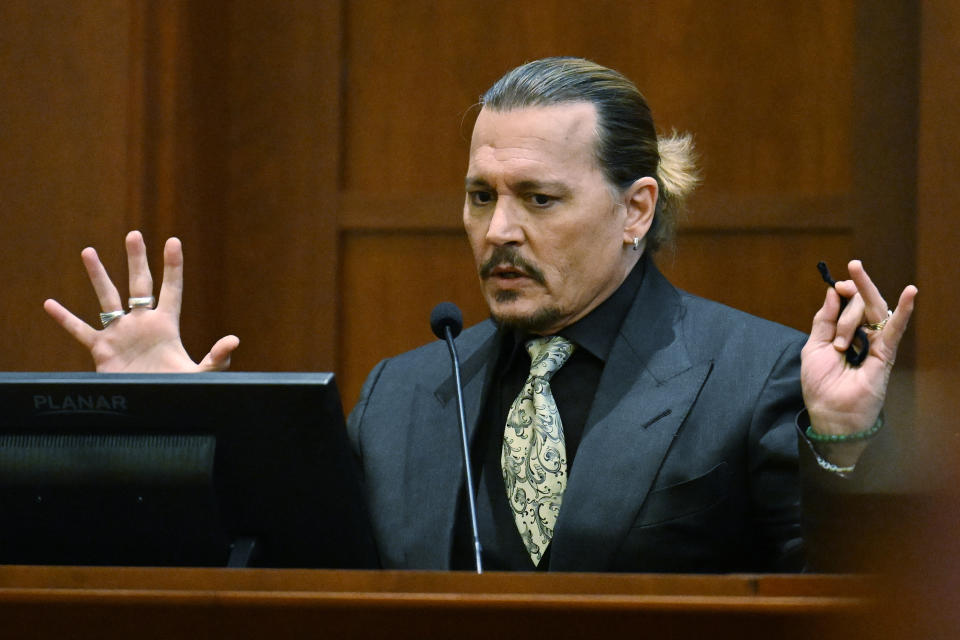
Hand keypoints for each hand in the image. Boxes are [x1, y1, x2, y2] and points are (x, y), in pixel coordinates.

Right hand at [43, 230, 238, 371]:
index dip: (173, 266)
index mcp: (166, 325)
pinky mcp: (102, 349)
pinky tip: (50, 304)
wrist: (152, 407)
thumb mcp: (201, 374)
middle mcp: (142, 323)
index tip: (173, 241)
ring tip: (88, 251)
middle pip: (139, 284)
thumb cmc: (178, 389)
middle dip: (137, 260)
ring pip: (107, 298)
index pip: (171, 289)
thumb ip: (218, 358)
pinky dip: (65, 319)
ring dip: (98, 276)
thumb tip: (234, 340)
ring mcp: (121, 334)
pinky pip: (80, 330)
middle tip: (134, 234)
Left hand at [801, 260, 916, 447]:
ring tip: (843, 343)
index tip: (837, 285)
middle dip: (854, 289)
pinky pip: (894, 329)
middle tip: (852, 270)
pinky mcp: (886, 354)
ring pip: (871, 312)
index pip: (847, 303)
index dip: (843, 291)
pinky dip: (902, 312)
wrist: (830, 413)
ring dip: (855, 316)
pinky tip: (911, 293)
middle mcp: (861, 335)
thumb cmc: (820, 384)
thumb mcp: (814, 347)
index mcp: (842, 332)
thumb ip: (824, 320)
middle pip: (860, 303)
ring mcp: (875, 343)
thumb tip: (832, 292)